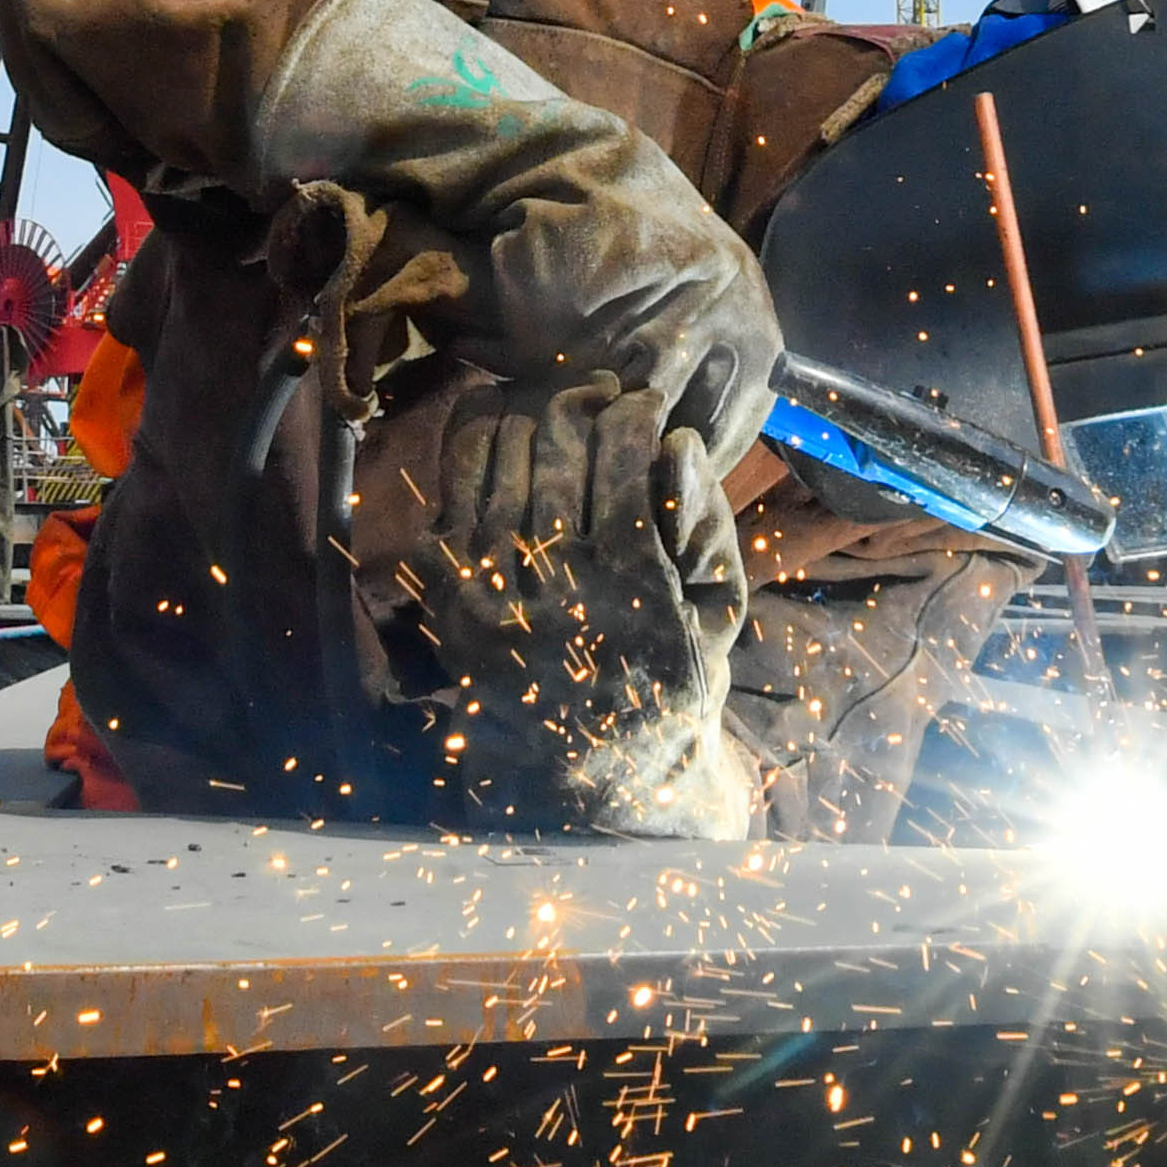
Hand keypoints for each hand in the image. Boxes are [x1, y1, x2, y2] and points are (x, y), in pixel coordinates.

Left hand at [377, 374, 752, 838]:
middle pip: (556, 447)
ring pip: (496, 458)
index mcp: (631, 586)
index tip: (645, 404)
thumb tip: (680, 441)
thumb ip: (706, 525)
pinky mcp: (449, 602)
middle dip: (581, 401)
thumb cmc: (675, 679)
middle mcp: (555, 586)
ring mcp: (492, 593)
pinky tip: (507, 448)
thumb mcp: (718, 613)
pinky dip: (474, 456)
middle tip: (599, 396)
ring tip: (553, 412)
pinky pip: (448, 496)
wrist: (595, 770)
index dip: (634, 411)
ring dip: (526, 416)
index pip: (622, 459)